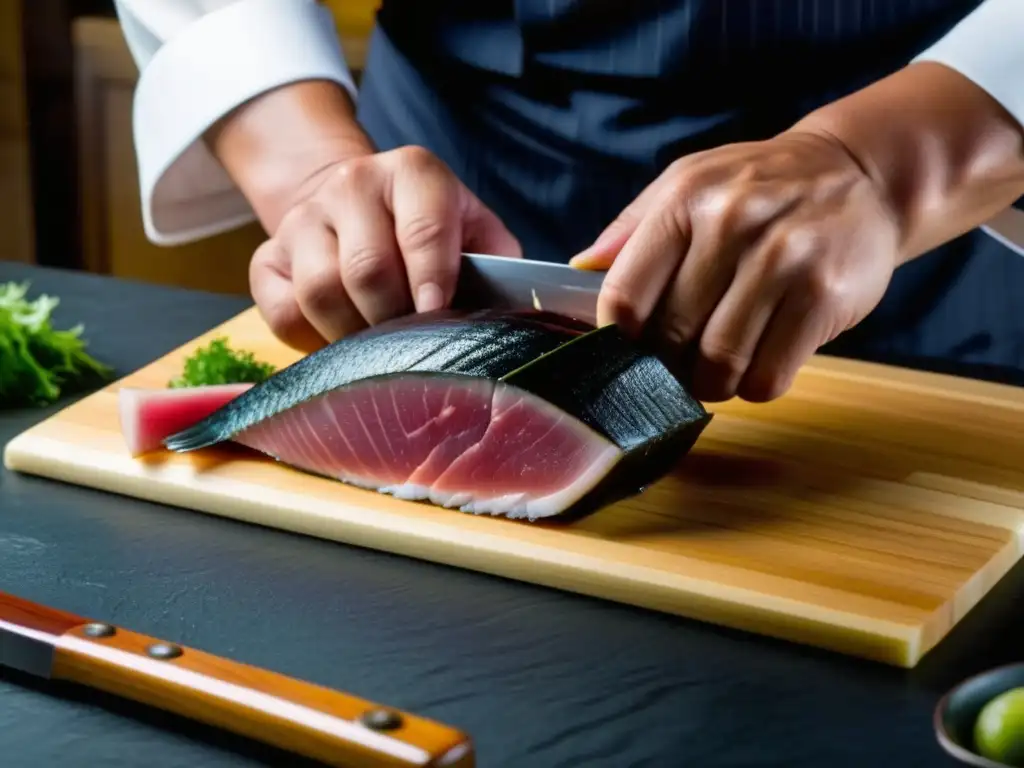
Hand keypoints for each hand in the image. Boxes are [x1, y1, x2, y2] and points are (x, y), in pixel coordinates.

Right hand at [250, 145, 520, 350]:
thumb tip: (506, 319)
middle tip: (414, 345)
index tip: (439, 317)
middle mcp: (352, 184)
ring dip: (355, 335)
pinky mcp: (267, 256)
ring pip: (320, 293)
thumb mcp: (475, 231)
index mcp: (413, 172)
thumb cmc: (431, 231)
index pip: (422, 229)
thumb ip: (497, 264)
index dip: (433, 281)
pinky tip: (341, 338)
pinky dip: (313, 340)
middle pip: (367, 269)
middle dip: (395, 320)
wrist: (355, 202)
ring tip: (380, 348)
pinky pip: (282, 312)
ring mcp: (303, 218)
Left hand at [571, 130, 900, 402]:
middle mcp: (732, 224)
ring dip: (712, 383)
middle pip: (670, 339)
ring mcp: (783, 259)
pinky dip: (756, 385)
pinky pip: (769, 375)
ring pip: (719, 365)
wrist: (860, 176)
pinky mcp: (825, 294)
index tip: (629, 351)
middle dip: (666, 368)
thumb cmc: (759, 187)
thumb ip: (632, 228)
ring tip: (716, 368)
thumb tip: (579, 269)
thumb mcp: (690, 182)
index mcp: (685, 200)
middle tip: (677, 366)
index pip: (625, 296)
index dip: (618, 341)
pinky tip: (759, 361)